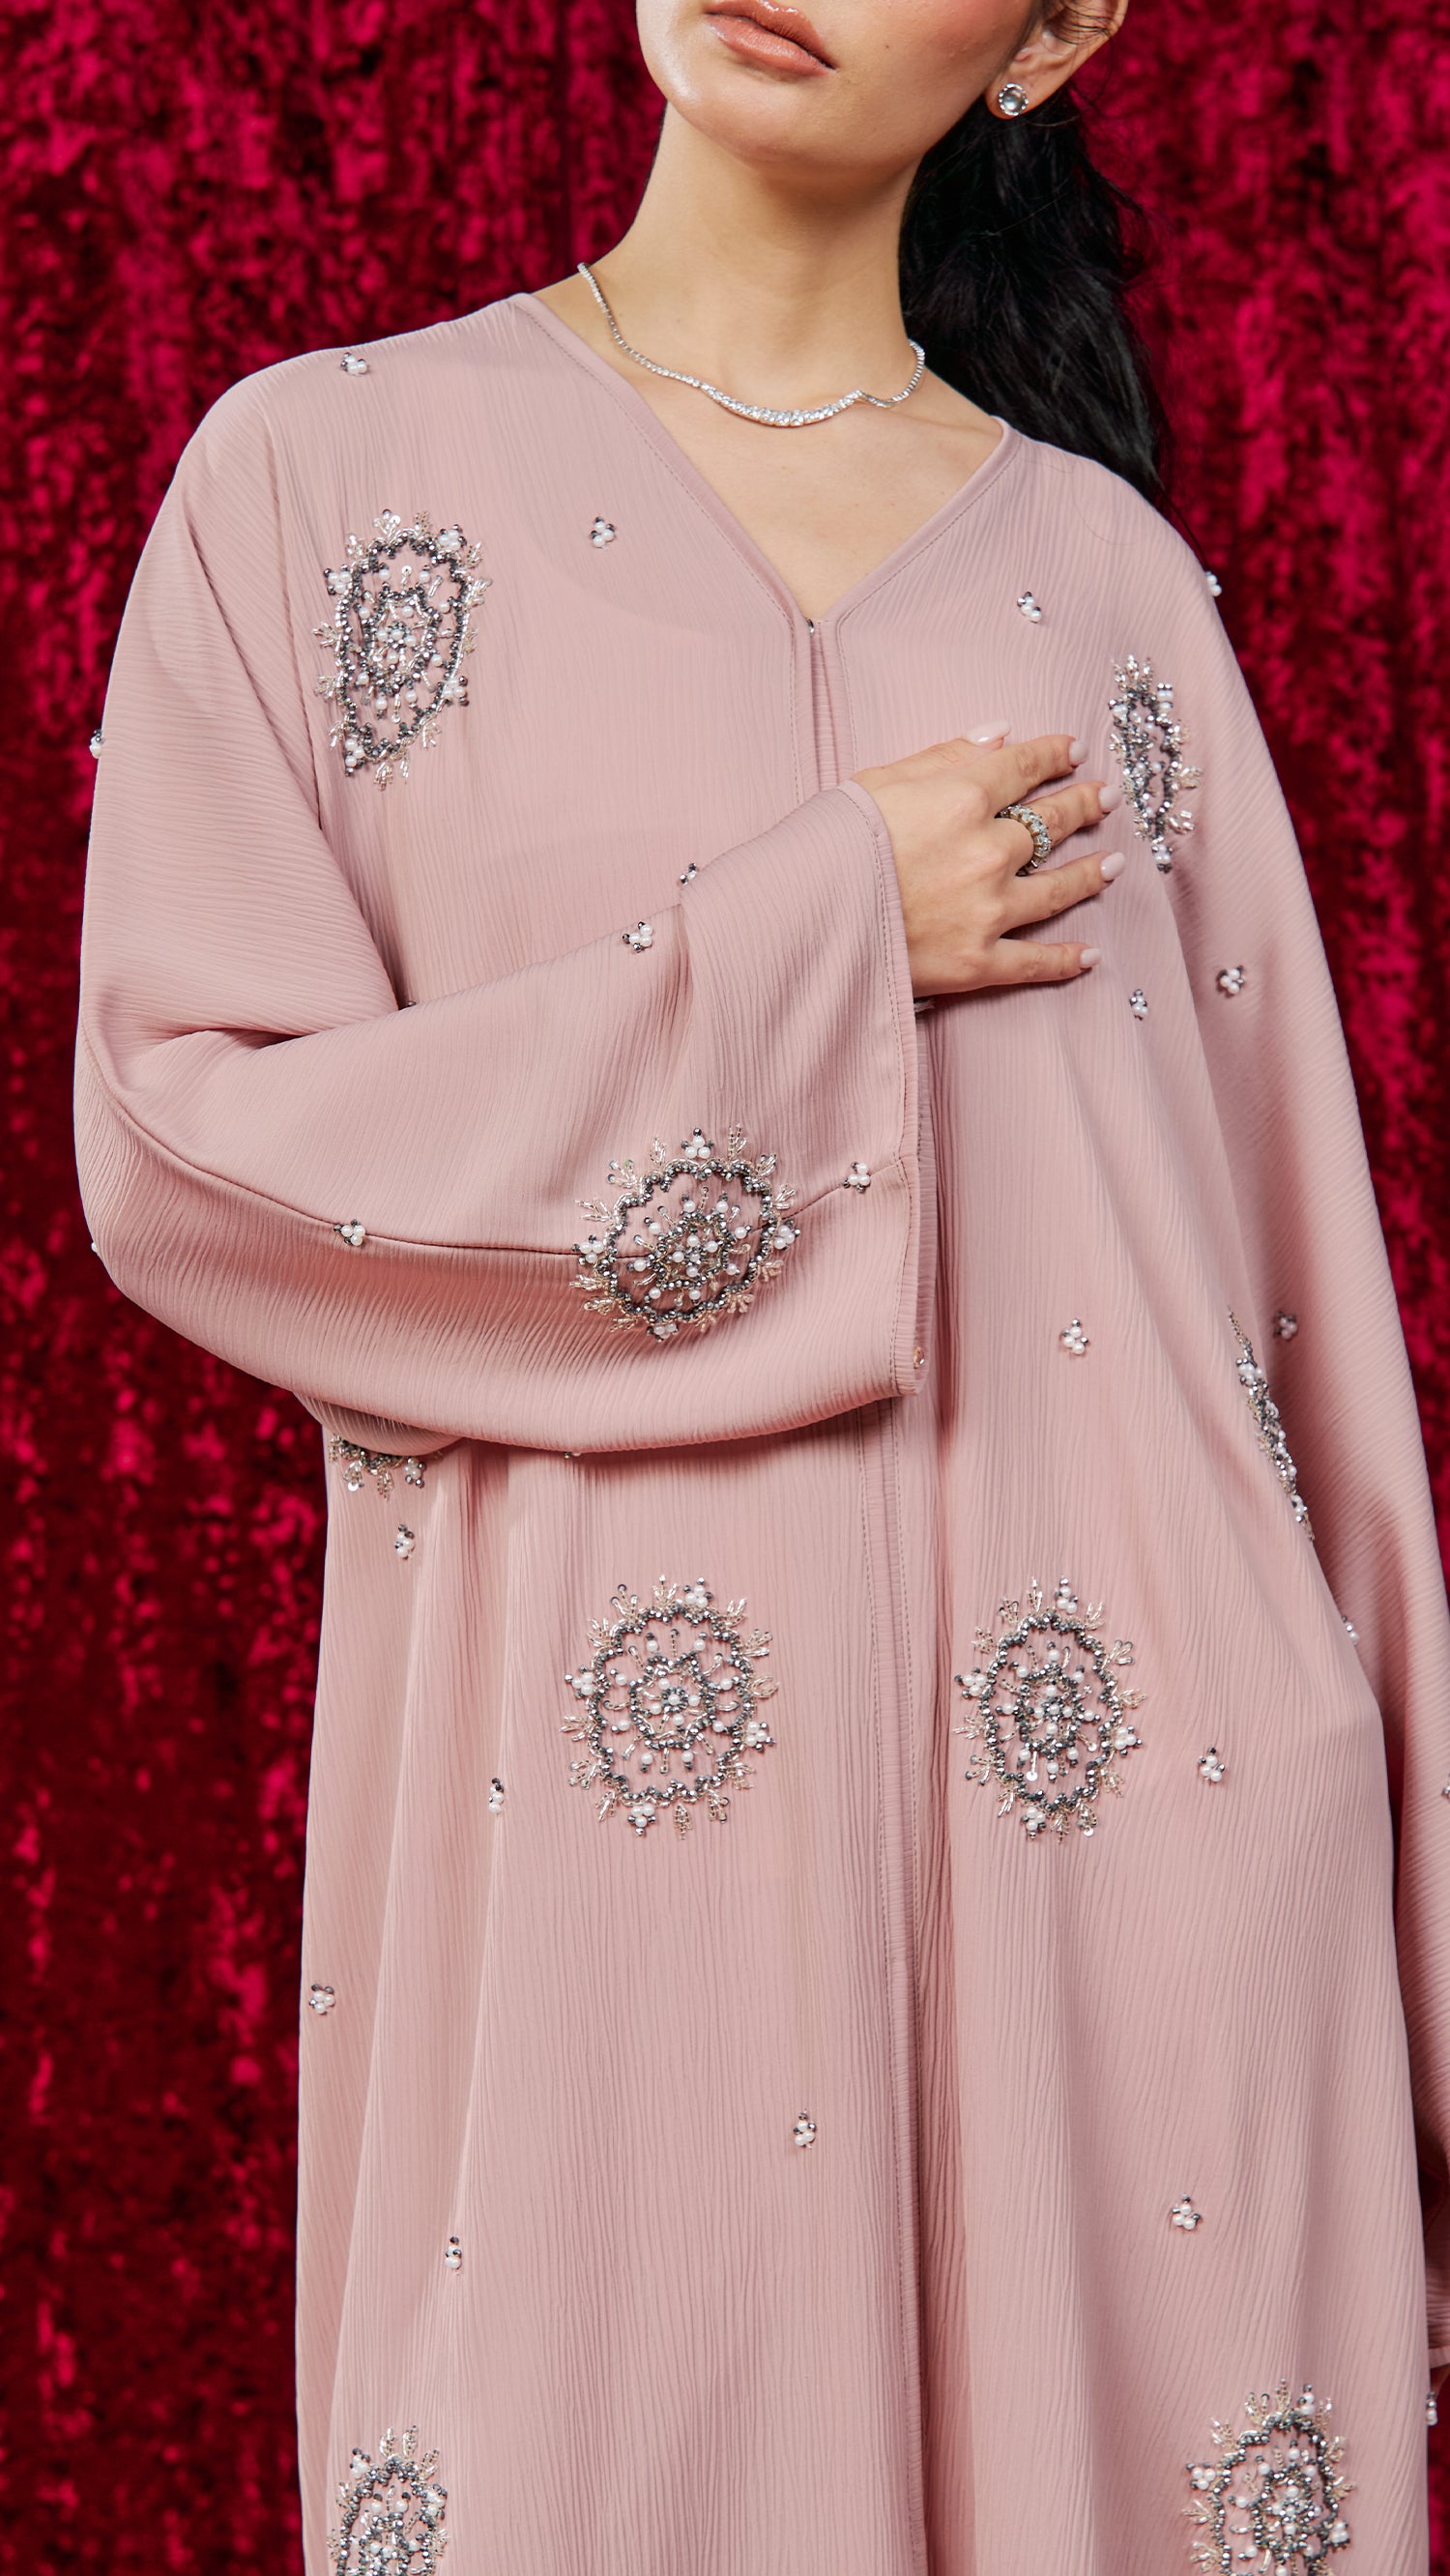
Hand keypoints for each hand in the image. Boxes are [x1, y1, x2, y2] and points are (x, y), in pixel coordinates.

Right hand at [852, 730, 1122, 997]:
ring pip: (1057, 888)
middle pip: (1052, 823)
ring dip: (1090, 874)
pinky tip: (1090, 955)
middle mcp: (989, 851)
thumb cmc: (830, 844)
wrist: (804, 921)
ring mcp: (989, 910)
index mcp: (964, 798)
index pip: (1025, 767)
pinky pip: (1035, 961)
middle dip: (1084, 806)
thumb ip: (944, 756)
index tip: (1075, 750)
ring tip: (1114, 865)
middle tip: (1107, 799)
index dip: (1054, 755)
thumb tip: (999, 738)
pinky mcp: (979, 962)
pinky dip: (1065, 960)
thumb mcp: (878, 781)